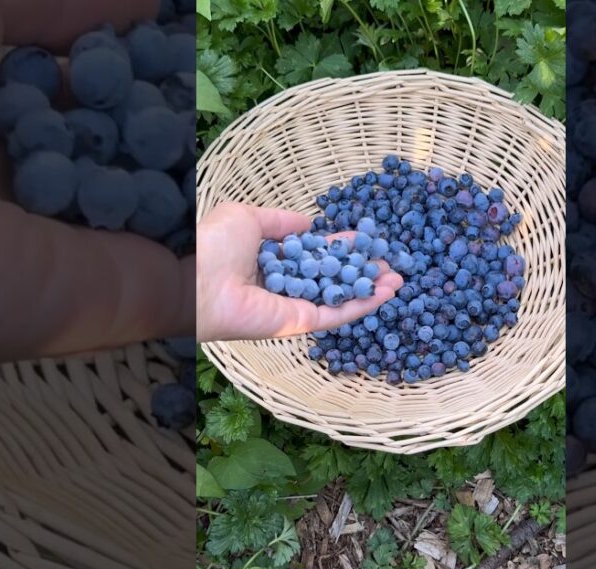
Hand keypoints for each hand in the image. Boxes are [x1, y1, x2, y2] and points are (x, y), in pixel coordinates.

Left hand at [196, 202, 402, 341]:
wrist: (196, 282)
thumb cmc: (214, 246)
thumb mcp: (248, 218)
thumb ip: (281, 222)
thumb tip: (310, 223)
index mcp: (273, 261)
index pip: (316, 254)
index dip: (342, 247)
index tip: (366, 239)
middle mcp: (286, 286)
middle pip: (334, 278)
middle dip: (364, 270)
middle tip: (390, 261)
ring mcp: (294, 307)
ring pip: (341, 298)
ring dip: (371, 290)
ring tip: (399, 278)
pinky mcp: (300, 323)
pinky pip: (337, 315)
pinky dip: (364, 306)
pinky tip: (388, 293)